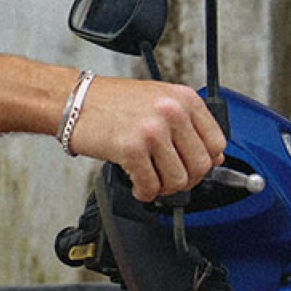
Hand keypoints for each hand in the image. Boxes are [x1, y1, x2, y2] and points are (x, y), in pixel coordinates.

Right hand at [70, 77, 225, 202]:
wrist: (73, 100)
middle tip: (168, 179)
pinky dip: (144, 192)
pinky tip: (136, 184)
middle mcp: (172, 112)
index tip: (191, 167)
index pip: (217, 142)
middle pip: (201, 165)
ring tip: (150, 180)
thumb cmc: (111, 101)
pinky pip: (150, 186)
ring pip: (178, 180)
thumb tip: (213, 158)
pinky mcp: (131, 148)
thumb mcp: (158, 100)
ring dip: (164, 188)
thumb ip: (187, 125)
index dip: (206, 162)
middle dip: (185, 180)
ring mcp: (152, 130)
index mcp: (184, 98)